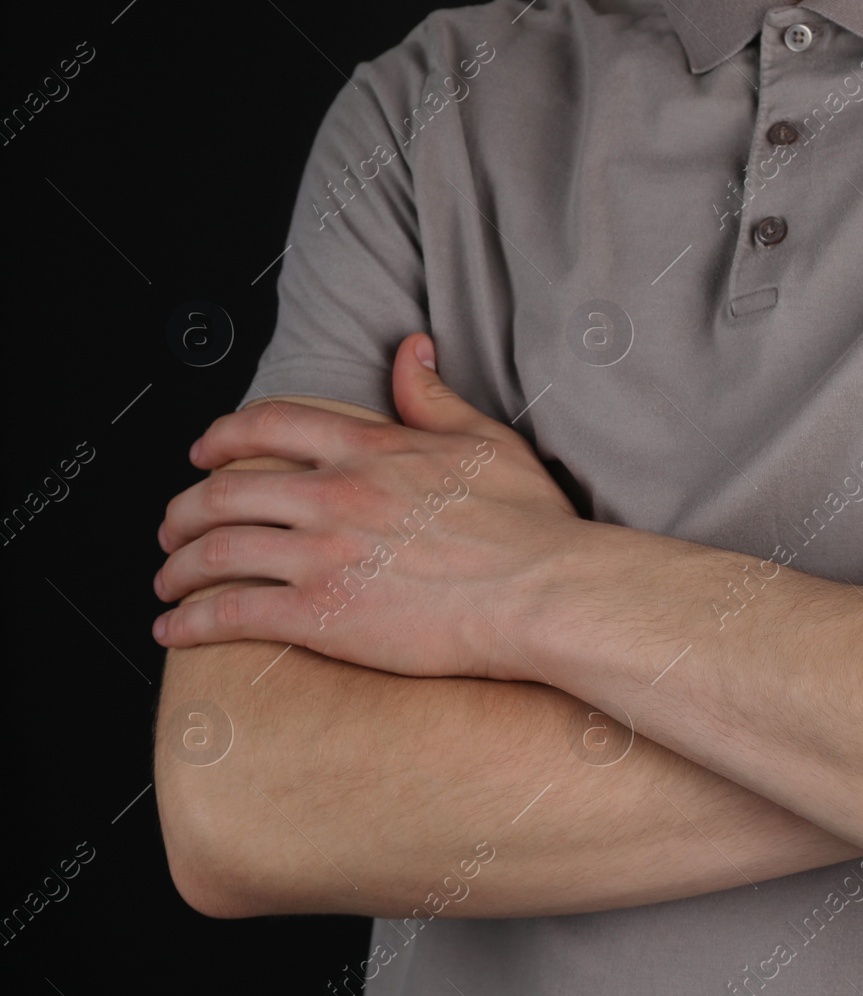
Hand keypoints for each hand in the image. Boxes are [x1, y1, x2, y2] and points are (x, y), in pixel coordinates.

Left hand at [152, 333, 581, 679]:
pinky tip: (173, 629)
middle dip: (184, 509)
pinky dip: (190, 622)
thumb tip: (411, 349)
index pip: (270, 427)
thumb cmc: (531, 524)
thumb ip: (435, 397)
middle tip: (172, 527)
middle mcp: (335, 495)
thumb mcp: (488, 441)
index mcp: (370, 450)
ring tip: (167, 580)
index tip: (204, 454)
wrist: (545, 591)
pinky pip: (233, 615)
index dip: (222, 438)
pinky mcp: (323, 615)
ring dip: (177, 565)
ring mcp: (324, 555)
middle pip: (226, 491)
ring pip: (217, 551)